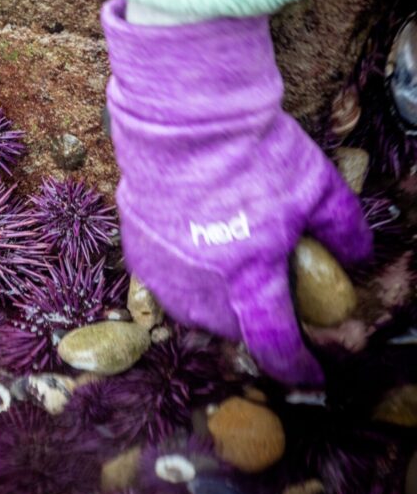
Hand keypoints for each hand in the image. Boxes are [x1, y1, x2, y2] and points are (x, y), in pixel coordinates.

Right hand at [102, 0, 371, 384]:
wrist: (183, 119)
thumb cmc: (252, 151)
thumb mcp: (317, 185)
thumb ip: (344, 227)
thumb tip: (357, 256)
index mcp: (249, 274)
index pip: (273, 341)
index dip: (295, 365)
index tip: (310, 373)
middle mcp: (201, 283)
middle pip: (228, 330)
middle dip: (251, 329)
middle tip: (266, 305)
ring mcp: (163, 267)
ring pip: (190, 312)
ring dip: (213, 309)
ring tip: (227, 283)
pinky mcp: (137, 247)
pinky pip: (161, 283)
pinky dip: (181, 281)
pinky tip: (193, 254)